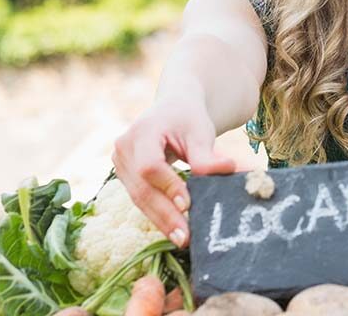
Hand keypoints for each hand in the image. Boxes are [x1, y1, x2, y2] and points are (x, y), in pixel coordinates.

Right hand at [111, 98, 235, 247]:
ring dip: (162, 221)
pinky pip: (141, 199)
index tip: (188, 205)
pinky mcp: (125, 176)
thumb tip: (227, 171)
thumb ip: (207, 155)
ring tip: (183, 239)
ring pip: (139, 199)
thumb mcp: (200, 131)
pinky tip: (175, 229)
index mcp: (141, 132)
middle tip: (186, 237)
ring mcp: (120, 163)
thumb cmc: (188, 117)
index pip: (150, 166)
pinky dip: (158, 214)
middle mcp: (124, 148)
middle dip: (165, 215)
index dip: (168, 187)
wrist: (173, 108)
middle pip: (143, 188)